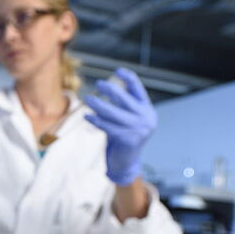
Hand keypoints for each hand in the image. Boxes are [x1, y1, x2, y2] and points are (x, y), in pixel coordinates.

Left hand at [84, 67, 156, 185]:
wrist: (126, 163)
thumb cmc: (124, 137)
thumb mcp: (127, 119)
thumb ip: (123, 105)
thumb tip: (108, 86)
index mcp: (147, 110)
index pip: (139, 89)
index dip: (128, 78)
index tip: (117, 70)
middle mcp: (146, 118)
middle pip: (125, 98)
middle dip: (110, 89)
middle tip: (98, 84)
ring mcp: (138, 130)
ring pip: (113, 112)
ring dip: (98, 104)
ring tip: (87, 99)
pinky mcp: (127, 140)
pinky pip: (107, 126)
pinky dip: (95, 120)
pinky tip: (87, 116)